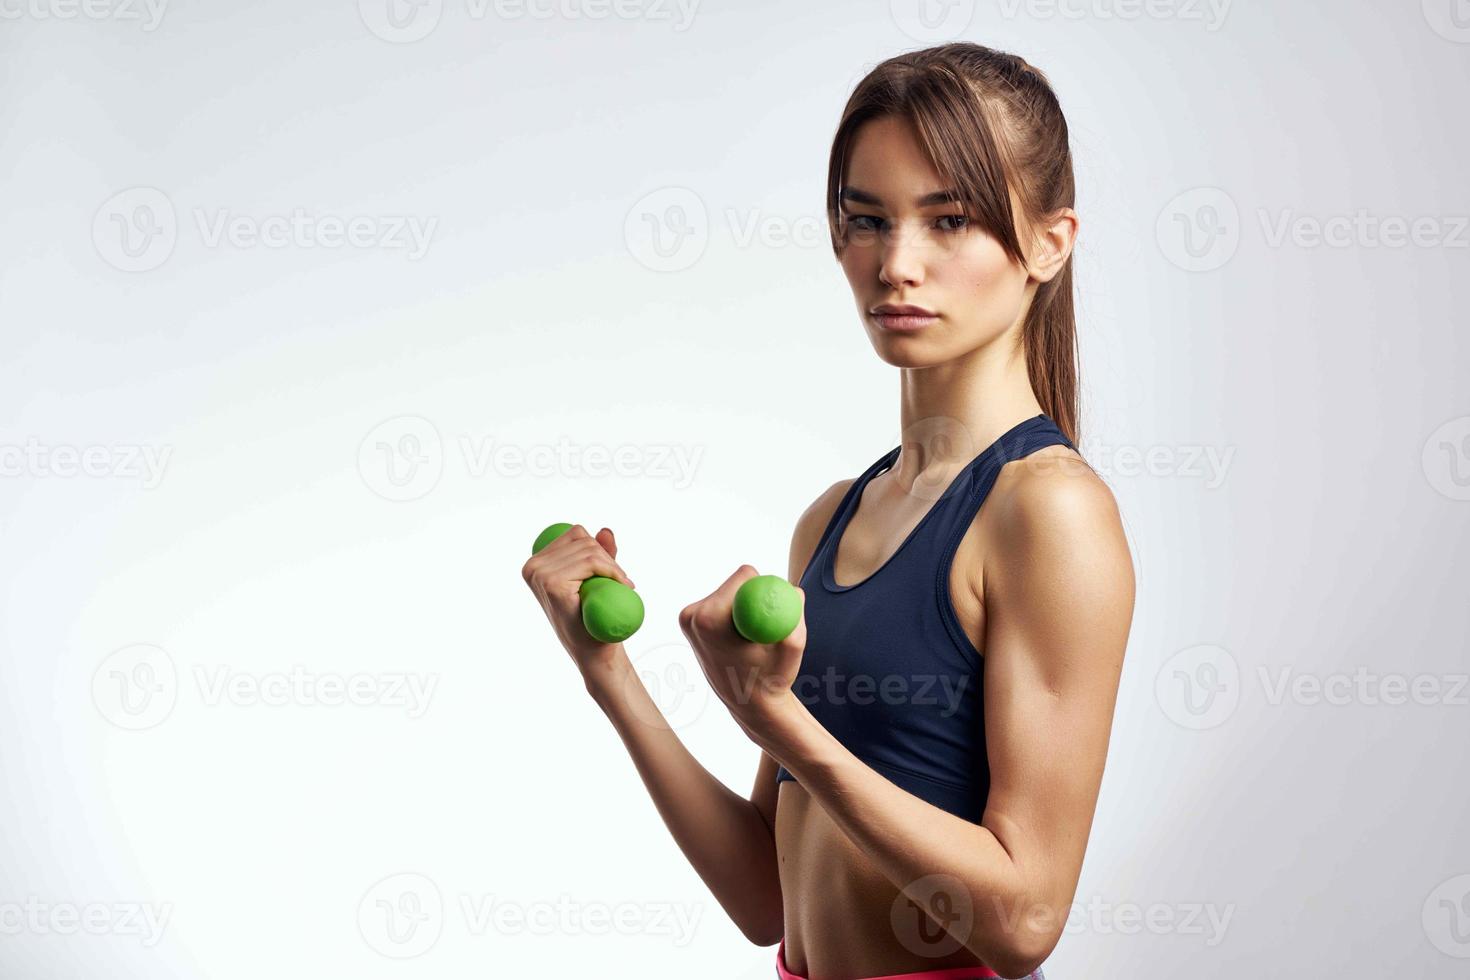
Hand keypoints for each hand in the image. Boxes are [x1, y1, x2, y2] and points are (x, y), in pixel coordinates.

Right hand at [521, 524, 637, 676]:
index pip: (576, 534)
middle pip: (584, 539)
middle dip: (608, 558)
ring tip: (618, 585)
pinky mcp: (552, 584)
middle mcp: (533, 566)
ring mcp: (540, 575)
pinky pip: (591, 562)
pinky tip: (619, 584)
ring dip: (612, 567)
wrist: (594, 652)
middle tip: (620, 582)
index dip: (599, 550)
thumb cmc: (592, 619)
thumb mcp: (594, 580)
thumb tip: (605, 530)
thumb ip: (599, 554)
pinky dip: (611, 570)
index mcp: (536, 563)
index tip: (612, 573)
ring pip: (590, 550)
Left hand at [678, 565, 806, 739]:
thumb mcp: (790, 649)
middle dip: (756, 595)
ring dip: (746, 606)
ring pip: (730, 592)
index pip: (744, 576)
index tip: (772, 610)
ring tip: (752, 638)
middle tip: (765, 624)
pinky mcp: (692, 620)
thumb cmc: (771, 678)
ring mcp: (689, 618)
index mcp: (710, 618)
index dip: (765, 587)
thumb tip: (793, 591)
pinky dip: (737, 613)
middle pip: (735, 581)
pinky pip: (724, 603)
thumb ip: (795, 618)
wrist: (749, 702)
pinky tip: (740, 638)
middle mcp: (692, 615)